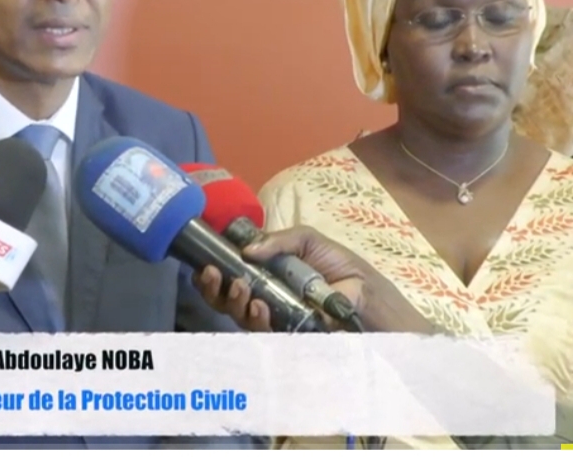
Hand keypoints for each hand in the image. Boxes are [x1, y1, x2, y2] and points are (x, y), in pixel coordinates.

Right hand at [193, 225, 369, 331]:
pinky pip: (262, 332)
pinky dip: (256, 318)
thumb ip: (278, 241)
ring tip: (239, 287)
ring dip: (232, 302)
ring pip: (237, 316)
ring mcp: (272, 318)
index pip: (227, 277)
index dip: (211, 275)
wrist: (367, 292)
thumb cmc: (338, 265)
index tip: (205, 265)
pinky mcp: (285, 335)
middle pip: (223, 300)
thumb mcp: (307, 239)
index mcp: (261, 274)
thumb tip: (247, 251)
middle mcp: (260, 298)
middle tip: (215, 274)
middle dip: (212, 289)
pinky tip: (259, 306)